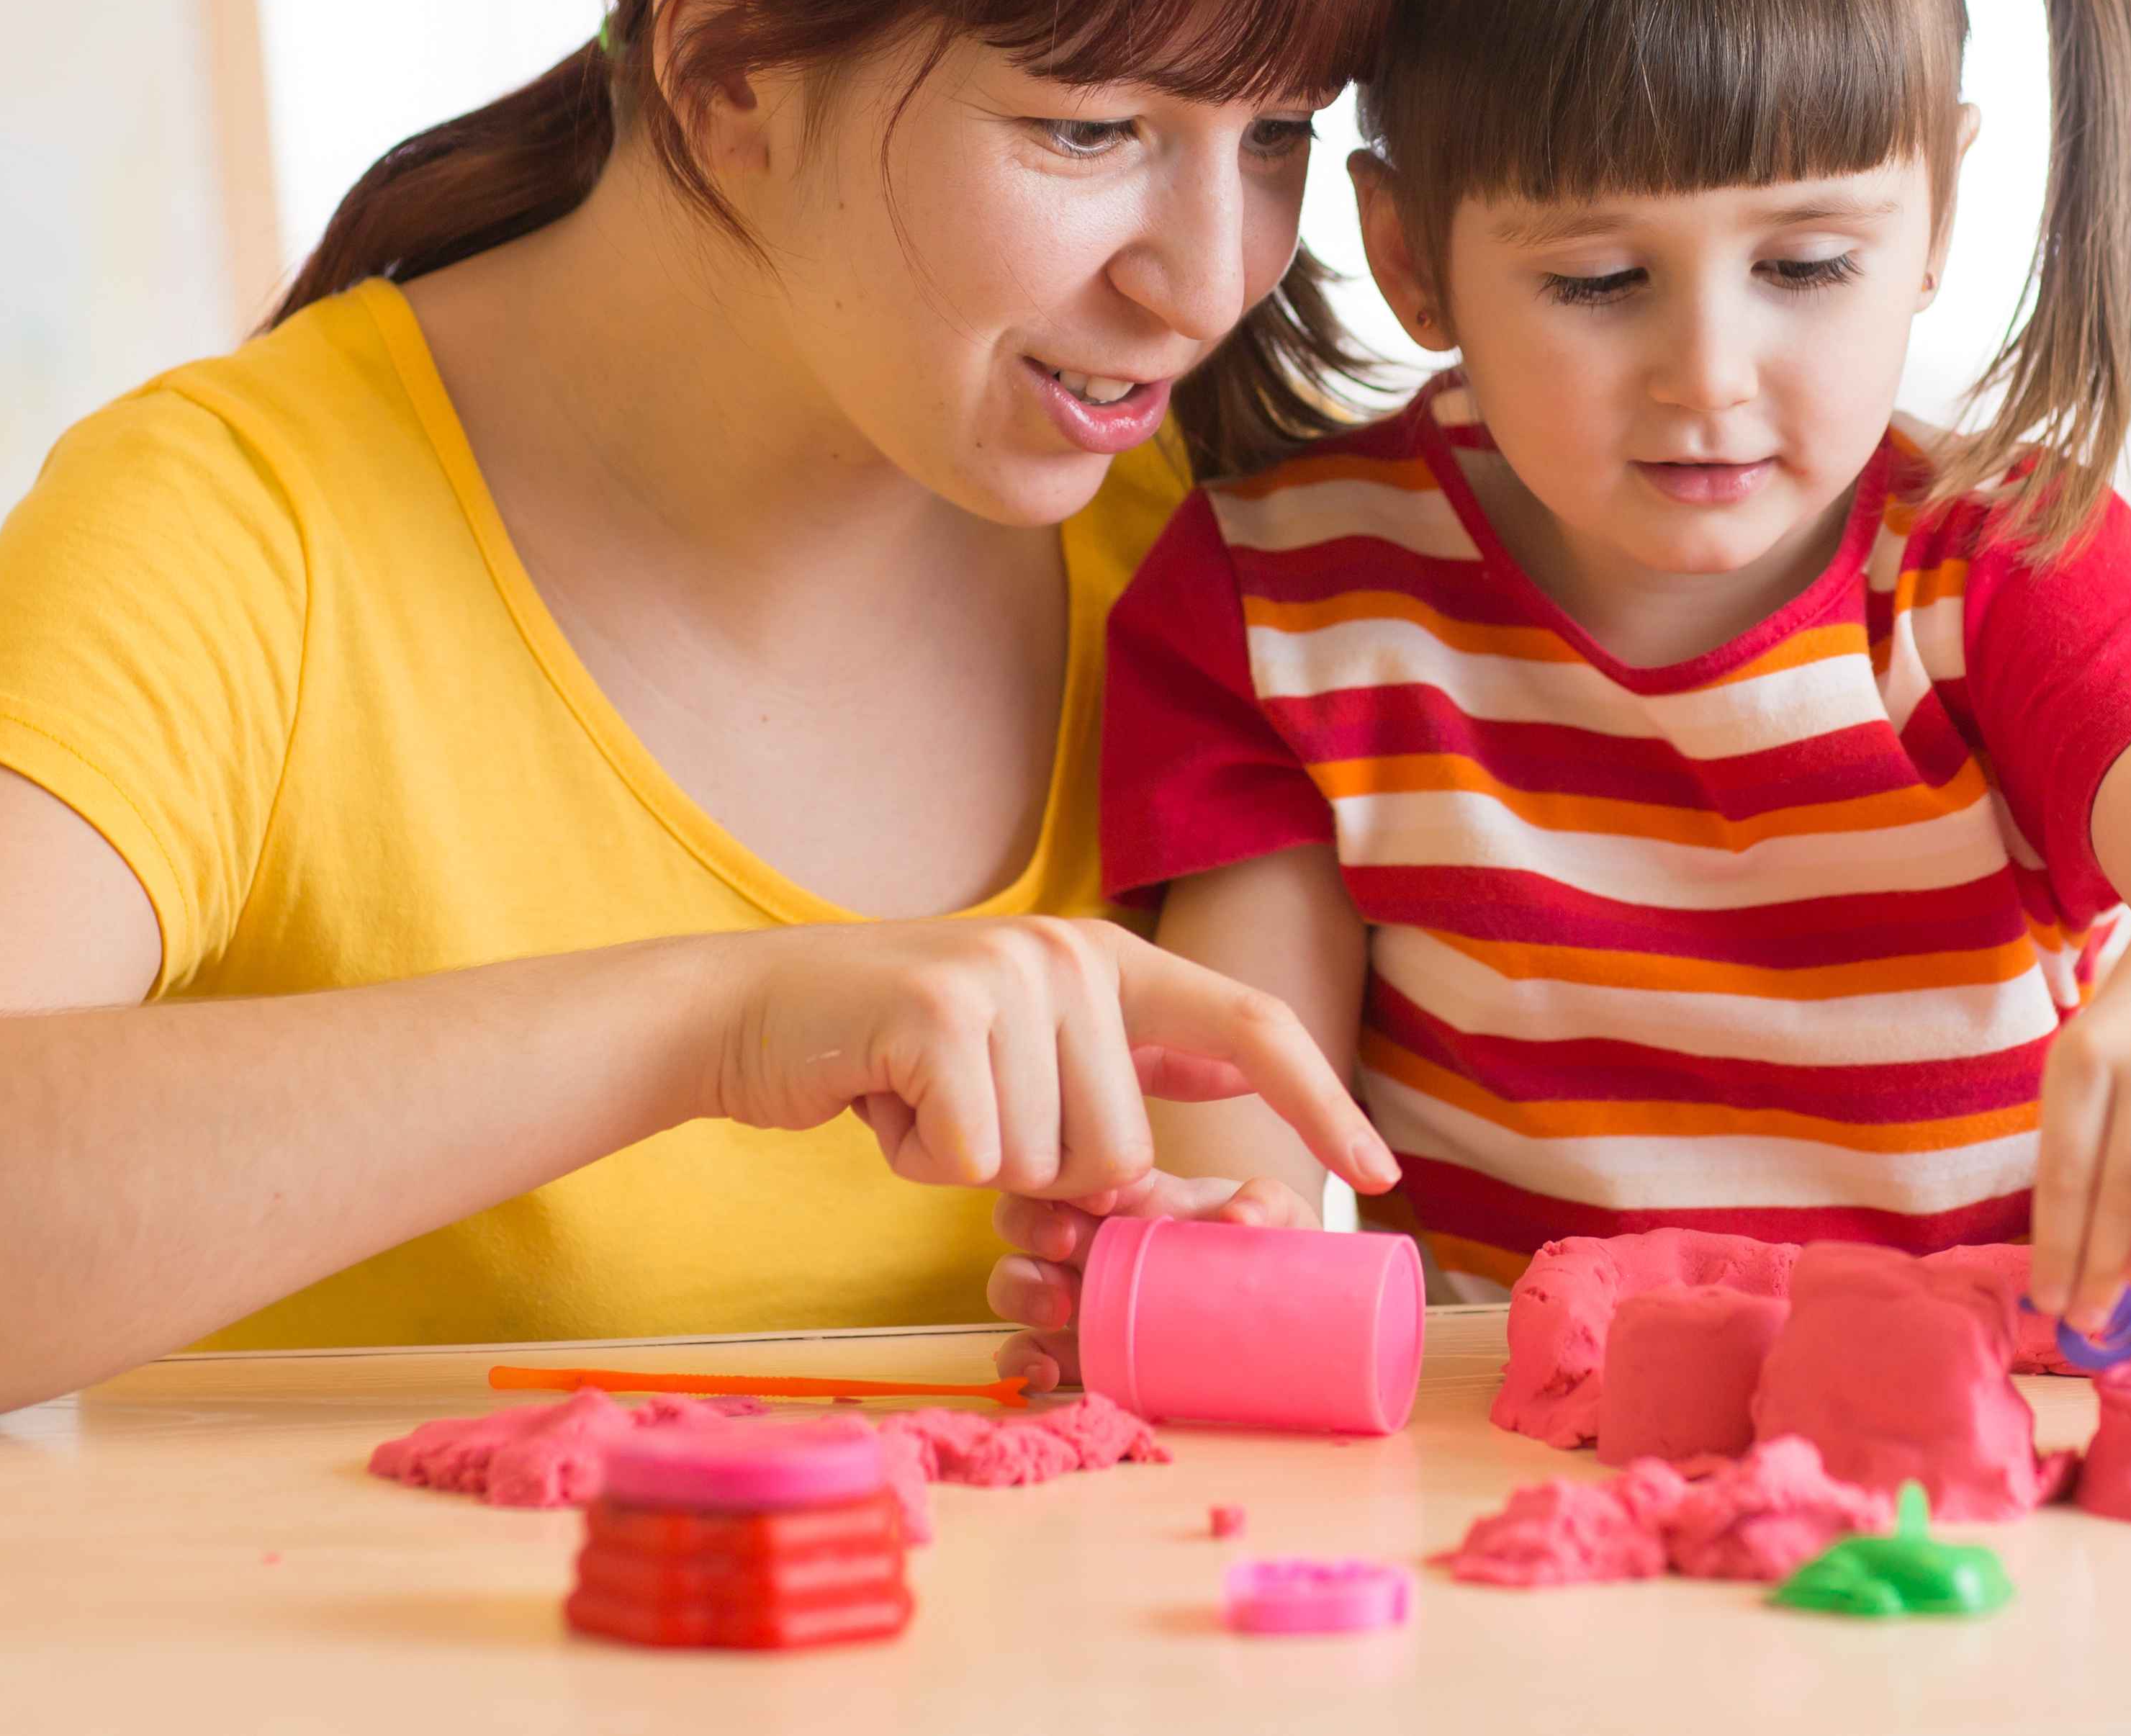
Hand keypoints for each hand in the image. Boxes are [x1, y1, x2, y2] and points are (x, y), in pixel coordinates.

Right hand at [712, 917, 1398, 1205]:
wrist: (750, 1014)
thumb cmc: (894, 1053)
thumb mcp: (1025, 1043)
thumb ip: (1124, 1058)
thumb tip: (1237, 1078)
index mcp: (1109, 959)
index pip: (1250, 1024)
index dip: (1321, 1102)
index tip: (1380, 1173)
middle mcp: (1071, 952)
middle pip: (1128, 1158)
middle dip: (1046, 1179)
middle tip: (973, 1122)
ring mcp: (1007, 976)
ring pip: (1054, 1169)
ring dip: (978, 1168)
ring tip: (925, 1103)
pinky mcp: (940, 1018)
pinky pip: (977, 1162)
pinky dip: (921, 1160)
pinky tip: (886, 1106)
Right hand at [986, 1172, 1317, 1390]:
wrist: (1283, 1337)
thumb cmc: (1272, 1263)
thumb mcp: (1283, 1221)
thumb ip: (1269, 1204)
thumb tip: (1239, 1218)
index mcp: (1133, 1197)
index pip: (1077, 1166)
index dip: (1073, 1172)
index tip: (1103, 1195)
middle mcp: (1094, 1242)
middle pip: (1025, 1214)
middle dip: (1029, 1223)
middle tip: (1065, 1244)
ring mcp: (1079, 1298)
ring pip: (1013, 1279)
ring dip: (1019, 1287)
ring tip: (1058, 1307)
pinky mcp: (1077, 1355)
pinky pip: (1023, 1353)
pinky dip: (1019, 1361)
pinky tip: (1044, 1371)